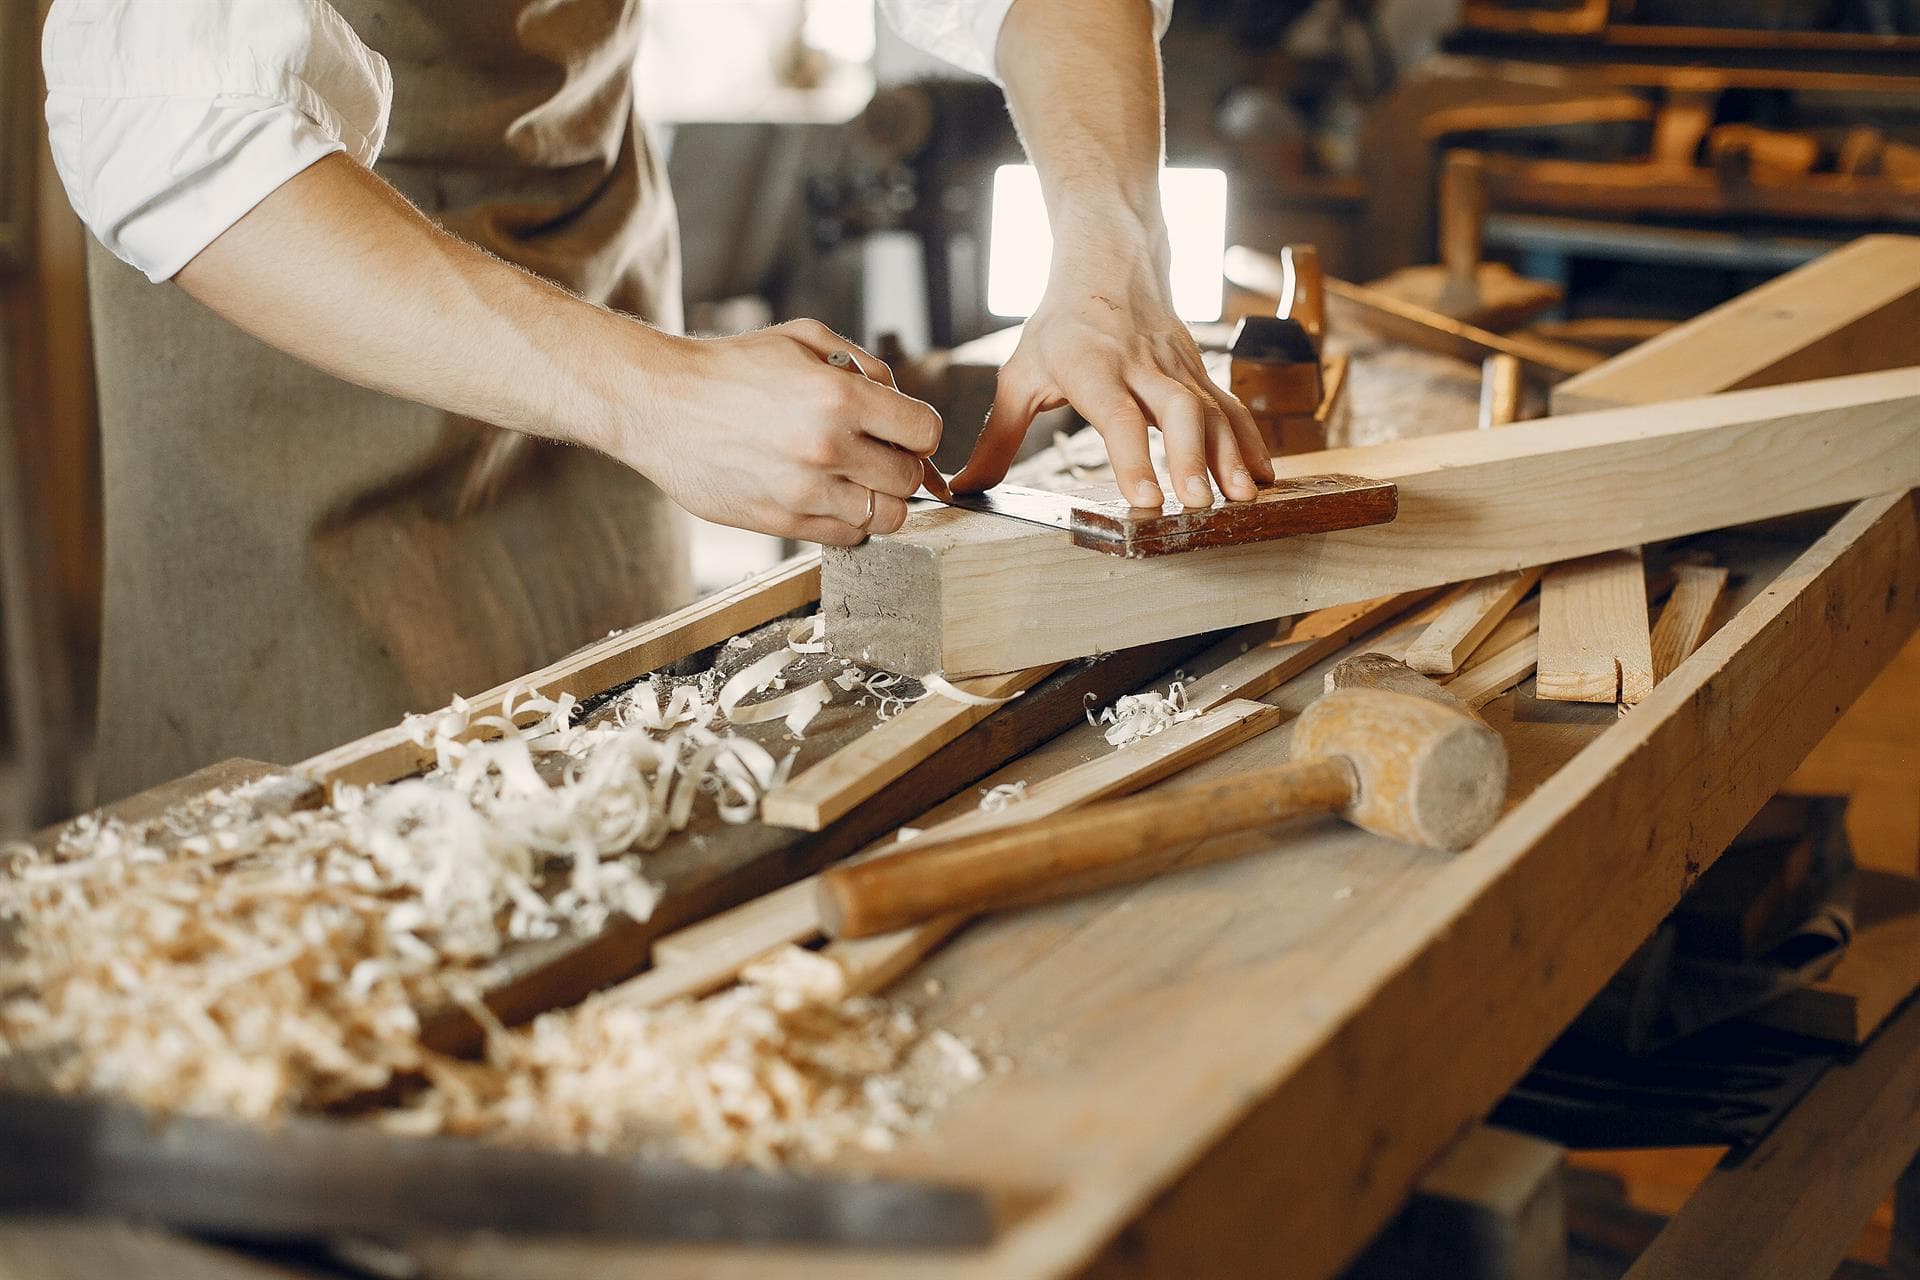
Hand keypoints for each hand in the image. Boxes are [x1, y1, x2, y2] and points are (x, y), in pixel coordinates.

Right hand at [619, 320, 942, 545]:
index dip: (919, 431)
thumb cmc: (733, 368)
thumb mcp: (804, 339)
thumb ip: (865, 367)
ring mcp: (803, 492)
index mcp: (838, 397)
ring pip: (886, 519)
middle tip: (878, 454)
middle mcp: (826, 449)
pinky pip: (846, 537)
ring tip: (855, 478)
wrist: (661, 404)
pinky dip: (848, 521)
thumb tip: (903, 404)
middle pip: (909, 481)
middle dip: (902, 466)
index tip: (903, 430)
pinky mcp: (781, 522)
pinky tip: (828, 495)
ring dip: (880, 500)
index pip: (925, 433)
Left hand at [951, 258, 1272, 507]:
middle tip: (1196, 503)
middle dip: (1189, 457)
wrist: (1109, 262)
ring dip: (1229, 454)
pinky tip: (1261, 476)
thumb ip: (998, 438)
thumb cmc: (1059, 325)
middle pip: (1177, 408)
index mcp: (1091, 365)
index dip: (1132, 457)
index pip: (1116, 414)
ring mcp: (1176, 365)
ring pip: (1212, 408)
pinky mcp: (1198, 370)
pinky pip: (1230, 405)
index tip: (1145, 499)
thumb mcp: (1019, 375)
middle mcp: (1140, 364)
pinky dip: (1250, 440)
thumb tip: (964, 488)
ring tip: (1239, 499)